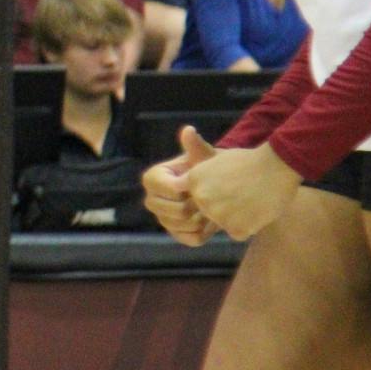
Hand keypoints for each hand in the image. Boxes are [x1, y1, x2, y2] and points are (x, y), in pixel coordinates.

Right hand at [141, 126, 218, 245]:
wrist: (219, 188)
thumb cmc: (210, 169)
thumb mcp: (204, 157)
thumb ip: (195, 147)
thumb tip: (188, 130)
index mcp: (153, 177)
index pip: (168, 189)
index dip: (188, 189)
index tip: (203, 184)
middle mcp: (151, 199)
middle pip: (173, 211)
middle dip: (195, 207)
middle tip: (211, 199)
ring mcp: (162, 218)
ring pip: (181, 226)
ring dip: (202, 220)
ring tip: (213, 209)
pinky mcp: (175, 233)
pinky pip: (190, 239)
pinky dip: (205, 233)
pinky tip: (211, 222)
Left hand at [188, 141, 301, 240]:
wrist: (277, 165)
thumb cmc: (248, 161)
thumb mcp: (215, 161)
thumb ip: (198, 177)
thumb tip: (180, 185)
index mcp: (193, 180)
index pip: (194, 198)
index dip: (211, 194)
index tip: (225, 186)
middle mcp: (201, 198)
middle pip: (208, 212)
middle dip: (223, 207)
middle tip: (242, 193)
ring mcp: (218, 215)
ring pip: (223, 223)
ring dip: (236, 217)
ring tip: (251, 199)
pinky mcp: (236, 229)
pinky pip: (238, 233)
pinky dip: (249, 226)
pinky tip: (258, 210)